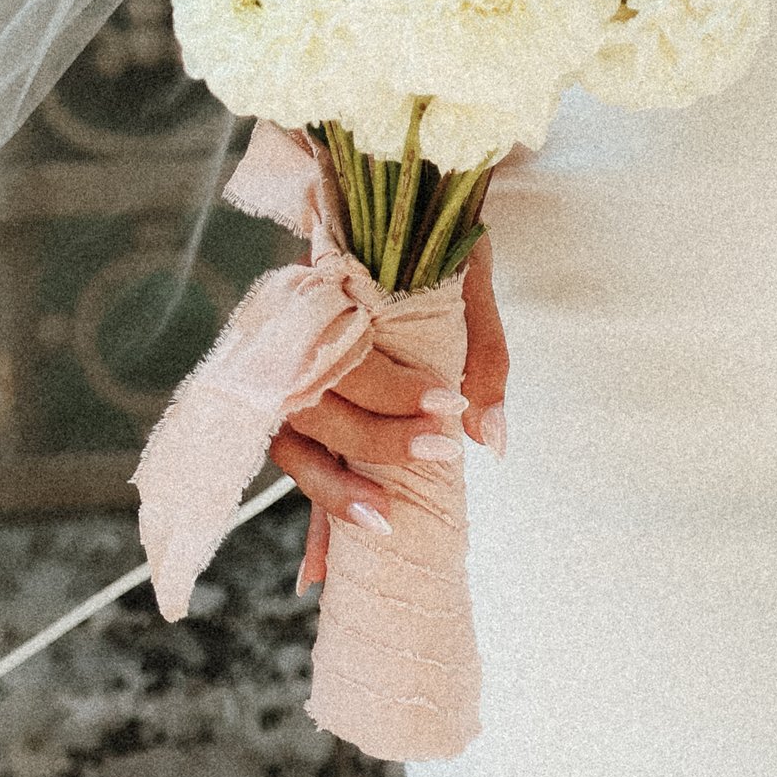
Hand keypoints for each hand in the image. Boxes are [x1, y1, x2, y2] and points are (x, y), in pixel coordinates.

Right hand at [272, 233, 511, 594]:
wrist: (403, 200)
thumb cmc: (436, 241)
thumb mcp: (470, 284)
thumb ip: (483, 356)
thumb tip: (489, 442)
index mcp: (330, 295)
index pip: (349, 358)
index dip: (393, 392)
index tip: (446, 408)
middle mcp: (295, 337)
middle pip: (320, 407)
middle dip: (379, 441)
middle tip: (443, 451)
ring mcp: (287, 375)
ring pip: (296, 443)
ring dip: (334, 491)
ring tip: (386, 521)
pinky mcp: (297, 408)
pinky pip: (298, 465)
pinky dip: (313, 517)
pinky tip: (316, 577)